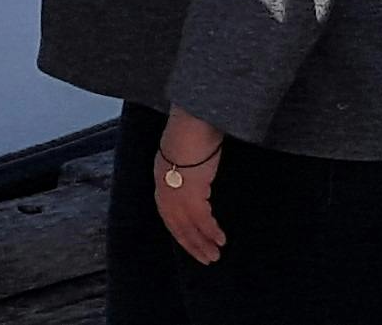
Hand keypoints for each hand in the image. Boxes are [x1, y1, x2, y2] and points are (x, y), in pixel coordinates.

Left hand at [153, 111, 227, 265]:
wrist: (191, 124)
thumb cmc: (190, 133)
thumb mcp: (182, 154)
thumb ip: (184, 169)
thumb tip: (194, 177)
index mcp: (161, 181)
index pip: (168, 215)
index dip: (180, 232)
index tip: (190, 243)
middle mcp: (165, 192)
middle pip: (177, 226)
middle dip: (192, 244)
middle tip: (205, 258)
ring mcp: (177, 195)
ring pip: (189, 227)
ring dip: (203, 243)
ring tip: (214, 256)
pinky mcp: (192, 195)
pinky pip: (203, 220)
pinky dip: (211, 231)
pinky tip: (220, 240)